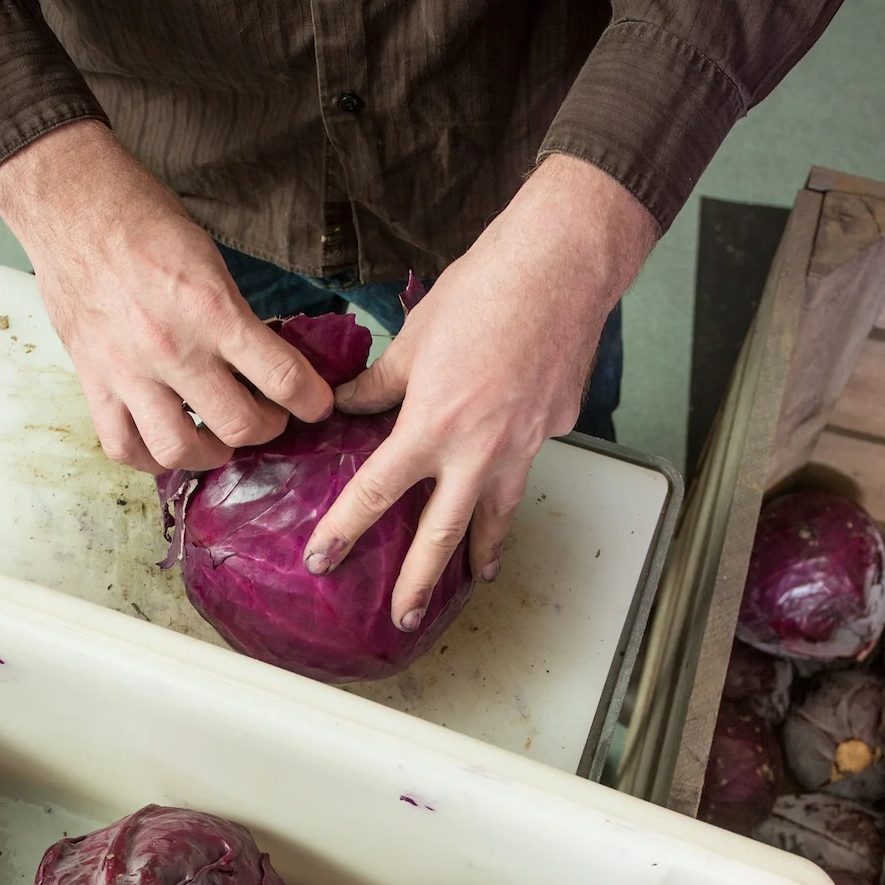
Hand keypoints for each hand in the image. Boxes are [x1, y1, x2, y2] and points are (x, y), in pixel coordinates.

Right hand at [0, 121, 332, 473]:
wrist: (71, 205)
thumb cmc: (144, 221)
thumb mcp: (209, 259)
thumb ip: (235, 315)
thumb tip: (265, 359)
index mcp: (211, 310)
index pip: (282, 378)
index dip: (312, 400)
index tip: (317, 404)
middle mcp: (172, 349)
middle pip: (238, 425)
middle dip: (266, 428)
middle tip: (267, 416)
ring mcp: (128, 371)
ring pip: (179, 449)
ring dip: (211, 453)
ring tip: (218, 438)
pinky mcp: (93, 381)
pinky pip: (123, 447)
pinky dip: (150, 458)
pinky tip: (167, 443)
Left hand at [305, 154, 658, 629]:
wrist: (561, 268)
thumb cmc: (488, 290)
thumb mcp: (415, 338)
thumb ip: (379, 384)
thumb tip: (348, 405)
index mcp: (431, 427)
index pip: (373, 494)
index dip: (343, 531)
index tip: (323, 559)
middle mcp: (479, 449)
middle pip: (443, 534)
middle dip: (420, 582)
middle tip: (404, 616)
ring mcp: (524, 445)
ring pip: (498, 514)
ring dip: (483, 551)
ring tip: (475, 578)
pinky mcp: (555, 428)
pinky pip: (526, 464)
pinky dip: (514, 480)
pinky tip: (508, 480)